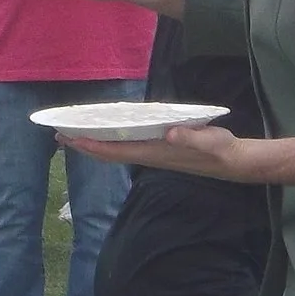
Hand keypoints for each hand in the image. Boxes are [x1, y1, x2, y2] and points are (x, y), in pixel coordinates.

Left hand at [57, 126, 294, 186]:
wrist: (235, 163)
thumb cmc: (221, 150)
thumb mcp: (209, 141)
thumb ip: (191, 137)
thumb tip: (171, 133)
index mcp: (155, 152)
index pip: (115, 150)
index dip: (91, 145)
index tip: (70, 137)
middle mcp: (149, 156)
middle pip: (109, 153)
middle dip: (84, 145)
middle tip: (59, 133)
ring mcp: (153, 155)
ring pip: (116, 151)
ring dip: (95, 143)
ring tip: (76, 133)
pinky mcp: (160, 151)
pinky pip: (128, 146)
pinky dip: (112, 140)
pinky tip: (108, 133)